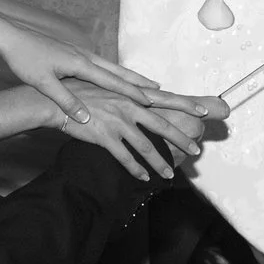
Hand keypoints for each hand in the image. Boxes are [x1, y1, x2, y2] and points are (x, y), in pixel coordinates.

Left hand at [0, 19, 159, 121]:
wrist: (11, 37)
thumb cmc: (24, 59)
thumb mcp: (43, 83)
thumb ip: (66, 100)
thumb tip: (86, 117)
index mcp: (80, 63)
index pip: (111, 81)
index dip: (131, 92)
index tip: (150, 100)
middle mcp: (85, 56)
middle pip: (118, 70)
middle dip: (138, 81)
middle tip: (159, 89)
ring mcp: (80, 52)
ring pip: (110, 66)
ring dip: (128, 75)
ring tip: (144, 82)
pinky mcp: (73, 53)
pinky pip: (100, 65)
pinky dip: (114, 72)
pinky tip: (115, 77)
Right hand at [54, 86, 207, 181]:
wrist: (58, 101)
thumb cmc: (83, 92)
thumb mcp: (110, 86)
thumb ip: (131, 92)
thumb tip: (150, 92)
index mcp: (132, 94)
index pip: (166, 99)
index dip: (187, 105)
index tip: (205, 111)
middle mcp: (129, 107)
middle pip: (162, 126)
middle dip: (182, 140)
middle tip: (196, 151)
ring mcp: (117, 122)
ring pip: (146, 147)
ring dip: (159, 163)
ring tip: (168, 175)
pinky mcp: (105, 137)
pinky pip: (125, 158)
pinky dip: (135, 169)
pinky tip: (143, 177)